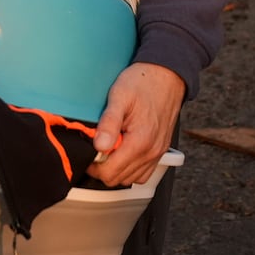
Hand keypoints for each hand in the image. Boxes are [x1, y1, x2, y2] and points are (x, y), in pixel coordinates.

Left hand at [88, 62, 183, 186]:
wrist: (166, 74)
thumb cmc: (143, 82)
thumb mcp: (119, 96)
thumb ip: (109, 123)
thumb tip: (99, 146)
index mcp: (139, 141)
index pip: (109, 172)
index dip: (92, 165)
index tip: (88, 150)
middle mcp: (151, 151)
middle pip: (118, 179)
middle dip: (102, 167)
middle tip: (97, 147)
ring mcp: (157, 153)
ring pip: (131, 179)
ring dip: (116, 169)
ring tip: (110, 148)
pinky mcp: (160, 150)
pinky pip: (144, 173)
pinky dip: (130, 169)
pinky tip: (123, 152)